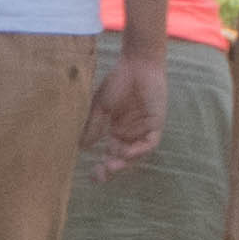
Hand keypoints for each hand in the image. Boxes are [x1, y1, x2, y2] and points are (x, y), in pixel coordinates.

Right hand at [85, 47, 162, 175]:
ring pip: (136, 154)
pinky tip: (127, 153)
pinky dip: (139, 150)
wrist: (136, 63)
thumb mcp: (100, 106)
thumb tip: (82, 148)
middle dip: (112, 169)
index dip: (102, 166)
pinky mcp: (156, 124)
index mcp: (117, 130)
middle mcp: (130, 133)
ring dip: (125, 163)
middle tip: (100, 176)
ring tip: (111, 167)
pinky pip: (150, 144)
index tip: (91, 175)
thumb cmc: (118, 81)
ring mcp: (143, 130)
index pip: (110, 154)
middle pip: (122, 158)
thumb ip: (93, 126)